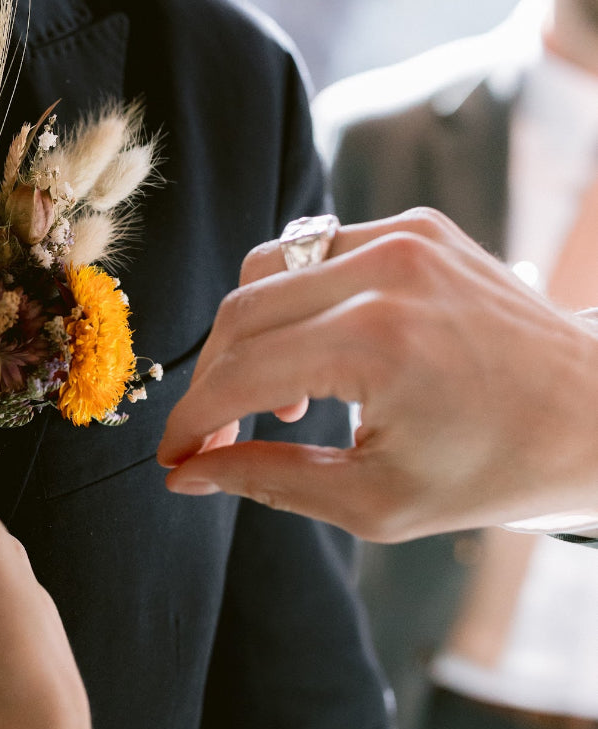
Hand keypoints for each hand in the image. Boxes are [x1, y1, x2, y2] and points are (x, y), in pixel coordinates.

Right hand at [157, 208, 597, 540]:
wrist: (595, 414)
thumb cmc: (493, 470)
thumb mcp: (374, 502)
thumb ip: (268, 480)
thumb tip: (185, 475)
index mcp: (378, 343)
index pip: (239, 374)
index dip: (192, 422)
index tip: (173, 460)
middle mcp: (387, 270)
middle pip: (239, 313)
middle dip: (209, 382)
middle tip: (213, 440)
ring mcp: (405, 235)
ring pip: (267, 269)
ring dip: (247, 337)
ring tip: (278, 401)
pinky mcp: (417, 226)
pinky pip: (315, 251)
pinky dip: (295, 303)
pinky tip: (319, 359)